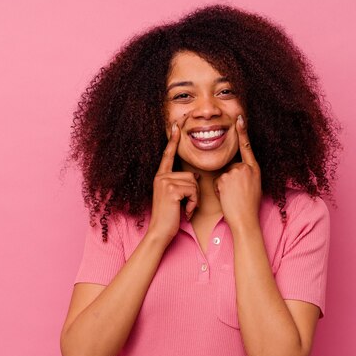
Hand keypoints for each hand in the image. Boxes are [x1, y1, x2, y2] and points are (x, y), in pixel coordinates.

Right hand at [147, 121, 199, 244]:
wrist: (160, 232)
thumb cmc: (170, 217)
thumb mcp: (175, 197)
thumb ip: (181, 184)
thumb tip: (193, 175)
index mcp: (161, 176)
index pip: (168, 155)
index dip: (173, 139)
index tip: (177, 124)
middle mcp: (161, 176)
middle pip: (191, 175)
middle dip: (194, 193)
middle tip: (185, 206)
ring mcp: (165, 182)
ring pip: (193, 183)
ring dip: (194, 199)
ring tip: (184, 209)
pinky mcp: (171, 189)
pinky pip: (193, 190)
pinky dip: (193, 203)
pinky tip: (185, 211)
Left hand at [213, 115, 261, 229]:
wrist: (245, 219)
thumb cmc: (248, 206)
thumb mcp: (253, 186)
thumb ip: (245, 174)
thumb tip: (233, 170)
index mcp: (254, 168)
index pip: (247, 147)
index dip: (242, 132)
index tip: (239, 118)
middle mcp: (246, 168)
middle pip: (231, 166)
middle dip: (229, 179)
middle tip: (238, 194)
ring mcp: (235, 172)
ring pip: (223, 174)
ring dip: (224, 186)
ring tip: (233, 197)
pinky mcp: (225, 178)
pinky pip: (217, 182)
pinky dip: (219, 190)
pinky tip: (227, 197)